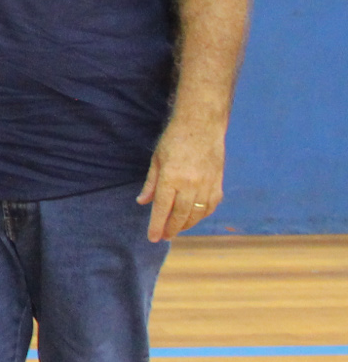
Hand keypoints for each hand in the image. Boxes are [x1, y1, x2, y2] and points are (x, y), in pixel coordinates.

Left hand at [139, 115, 225, 241]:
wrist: (202, 125)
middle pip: (180, 215)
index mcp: (171, 177)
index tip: (153, 237)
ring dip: (186, 224)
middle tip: (164, 236)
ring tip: (176, 229)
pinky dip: (202, 215)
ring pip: (197, 213)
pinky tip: (194, 217)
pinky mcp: (218, 182)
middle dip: (171, 229)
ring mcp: (207, 184)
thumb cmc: (175, 139)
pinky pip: (211, 206)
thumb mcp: (156, 159)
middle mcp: (191, 184)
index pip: (162, 208)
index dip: (157, 225)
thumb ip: (151, 183)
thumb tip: (143, 202)